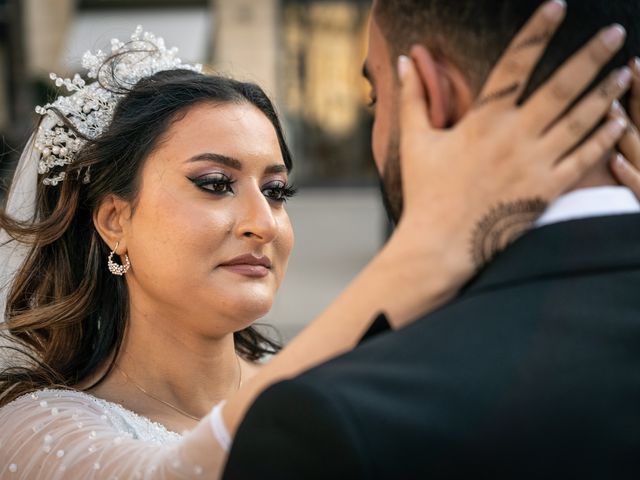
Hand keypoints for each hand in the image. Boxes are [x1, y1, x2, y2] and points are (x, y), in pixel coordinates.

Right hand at [394, 0, 630, 289]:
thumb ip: (413, 97)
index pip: (515, 65)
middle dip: (591, 56)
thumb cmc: (427, 192)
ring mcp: (535, 163)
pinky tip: (619, 119)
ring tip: (625, 70)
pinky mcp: (547, 189)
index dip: (538, 32)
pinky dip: (603, 137)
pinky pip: (583, 158)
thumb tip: (406, 59)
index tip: (557, 6)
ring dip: (606, 92)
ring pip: (580, 119)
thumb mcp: (415, 141)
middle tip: (615, 33)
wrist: (441, 244)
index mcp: (483, 121)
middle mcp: (515, 137)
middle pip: (561, 87)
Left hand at [610, 59, 639, 192]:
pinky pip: (639, 187)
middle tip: (625, 70)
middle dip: (638, 96)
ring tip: (609, 106)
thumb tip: (615, 141)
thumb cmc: (635, 181)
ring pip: (639, 149)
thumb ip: (631, 134)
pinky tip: (614, 160)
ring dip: (624, 128)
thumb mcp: (633, 154)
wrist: (634, 236)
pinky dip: (629, 173)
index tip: (634, 63)